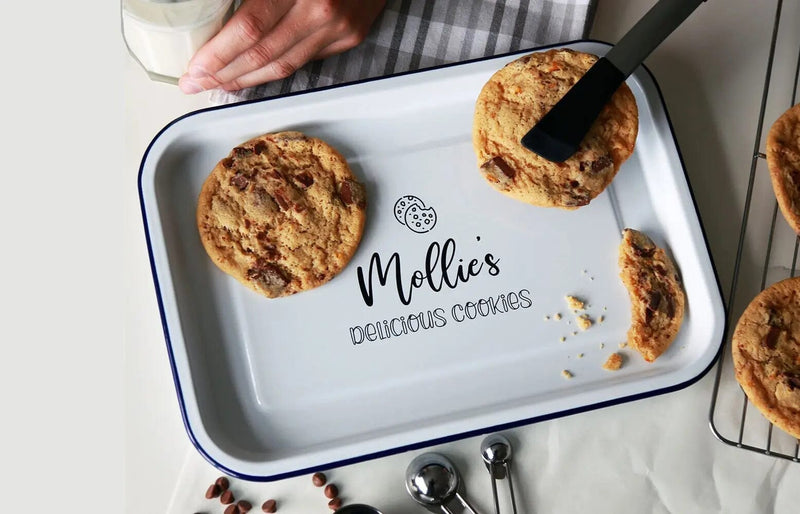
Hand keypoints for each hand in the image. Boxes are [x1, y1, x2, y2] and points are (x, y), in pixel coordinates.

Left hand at [179, 0, 385, 92]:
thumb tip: (217, 10)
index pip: (249, 30)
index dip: (218, 54)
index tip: (195, 68)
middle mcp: (321, 12)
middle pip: (264, 55)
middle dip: (225, 74)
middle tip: (197, 83)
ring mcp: (339, 29)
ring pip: (285, 66)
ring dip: (248, 79)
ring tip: (221, 84)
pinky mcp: (351, 37)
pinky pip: (306, 59)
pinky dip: (277, 69)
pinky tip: (255, 72)